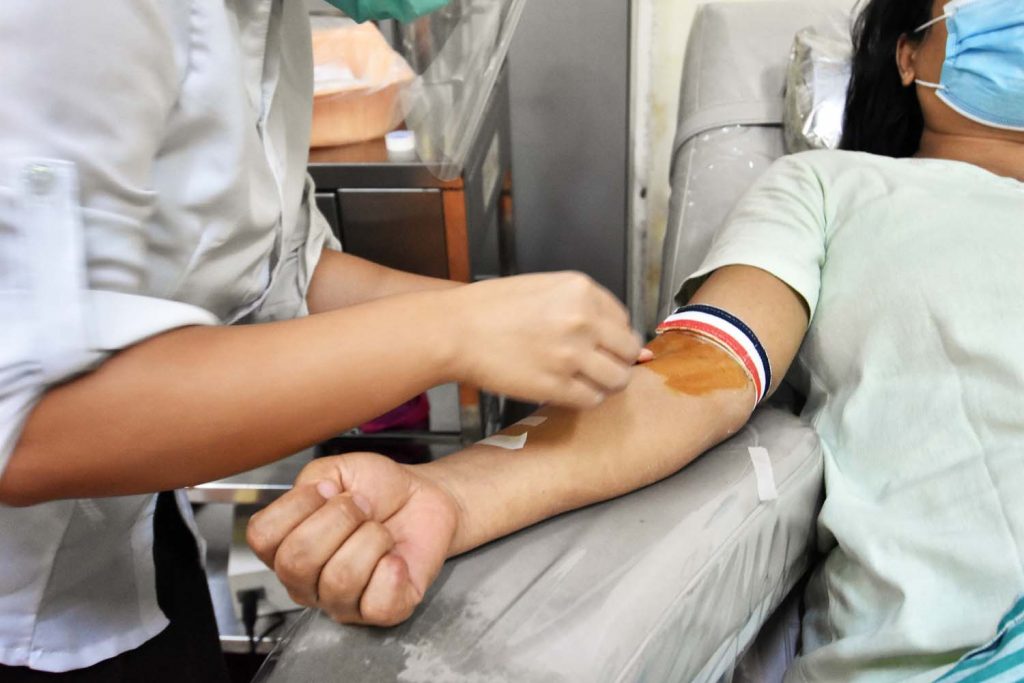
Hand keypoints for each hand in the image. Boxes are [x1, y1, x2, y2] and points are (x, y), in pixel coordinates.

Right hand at [246, 453, 459, 625]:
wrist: (423, 497)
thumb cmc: (378, 489)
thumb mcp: (337, 469)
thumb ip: (312, 479)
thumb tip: (319, 497)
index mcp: (285, 547)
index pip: (262, 537)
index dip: (297, 505)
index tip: (329, 490)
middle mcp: (306, 582)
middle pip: (297, 561)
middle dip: (339, 518)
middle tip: (362, 508)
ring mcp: (340, 602)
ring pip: (340, 579)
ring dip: (370, 538)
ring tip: (380, 531)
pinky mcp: (380, 612)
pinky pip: (376, 602)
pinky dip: (392, 570)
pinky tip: (395, 557)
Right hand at [444, 272, 648, 407]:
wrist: (455, 330)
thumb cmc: (491, 308)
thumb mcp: (544, 289)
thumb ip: (584, 308)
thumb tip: (629, 340)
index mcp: (581, 290)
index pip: (624, 321)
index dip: (614, 337)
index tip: (601, 345)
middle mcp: (582, 320)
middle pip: (627, 352)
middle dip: (616, 361)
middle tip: (595, 366)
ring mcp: (571, 355)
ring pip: (616, 380)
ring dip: (604, 383)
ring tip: (582, 380)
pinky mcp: (556, 386)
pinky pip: (591, 400)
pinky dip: (583, 399)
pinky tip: (566, 389)